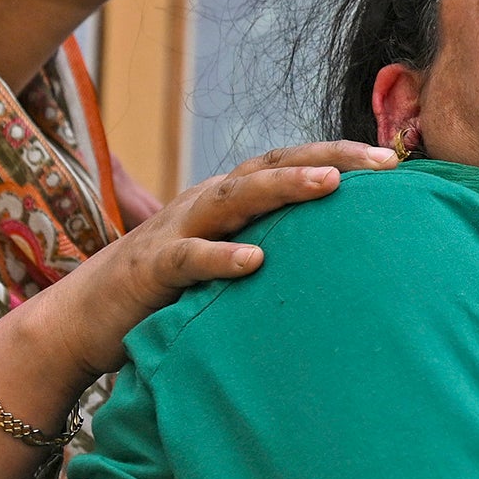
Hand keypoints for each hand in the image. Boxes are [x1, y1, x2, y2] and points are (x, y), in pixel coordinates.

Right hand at [0, 143, 393, 423]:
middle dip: (328, 159)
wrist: (80, 321)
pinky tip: (254, 260)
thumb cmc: (164, 295)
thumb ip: (266, 251)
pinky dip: (220, 257)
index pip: (289, 164)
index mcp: (226, 200)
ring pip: (234, 197)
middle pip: (270, 166)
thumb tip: (335, 262)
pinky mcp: (149, 270)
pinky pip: (187, 259)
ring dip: (282, 188)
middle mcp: (204, 203)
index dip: (339, 157)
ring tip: (329, 185)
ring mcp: (174, 231)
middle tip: (384, 163)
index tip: (397, 162)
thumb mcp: (221, 265)